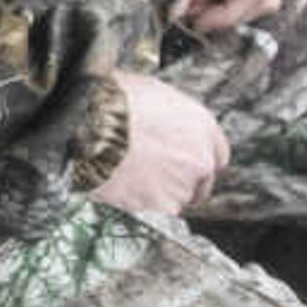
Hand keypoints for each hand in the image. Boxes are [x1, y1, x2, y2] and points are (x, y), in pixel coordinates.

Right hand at [87, 68, 230, 216]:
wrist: (89, 126)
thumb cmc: (113, 102)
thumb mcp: (152, 93)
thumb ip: (170, 116)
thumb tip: (161, 119)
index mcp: (202, 126)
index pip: (217, 155)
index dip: (196, 160)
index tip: (183, 163)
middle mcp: (200, 158)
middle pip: (202, 183)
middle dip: (182, 182)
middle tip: (155, 176)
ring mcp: (183, 185)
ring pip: (178, 200)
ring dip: (160, 194)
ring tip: (131, 179)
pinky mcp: (162, 207)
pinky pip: (157, 213)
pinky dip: (143, 206)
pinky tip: (124, 188)